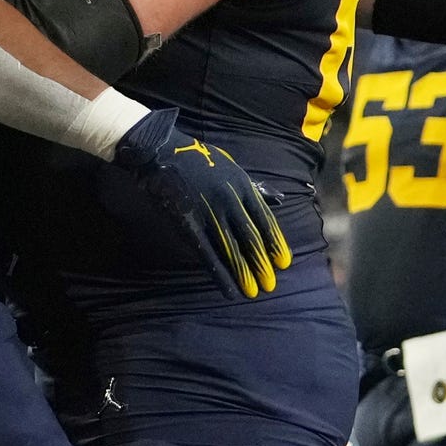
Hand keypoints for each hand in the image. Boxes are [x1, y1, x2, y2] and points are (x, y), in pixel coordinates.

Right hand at [108, 109, 291, 300]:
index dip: (275, 244)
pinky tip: (227, 289)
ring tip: (252, 292)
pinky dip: (219, 274)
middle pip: (250, 238)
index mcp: (241, 186)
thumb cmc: (199, 159)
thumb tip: (279, 199)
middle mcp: (229, 200)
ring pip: (231, 249)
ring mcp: (208, 212)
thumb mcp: (232, 168)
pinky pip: (207, 253)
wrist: (161, 152)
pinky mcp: (188, 223)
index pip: (264, 220)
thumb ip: (255, 187)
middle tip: (270, 284)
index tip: (284, 263)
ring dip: (243, 273)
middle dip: (261, 263)